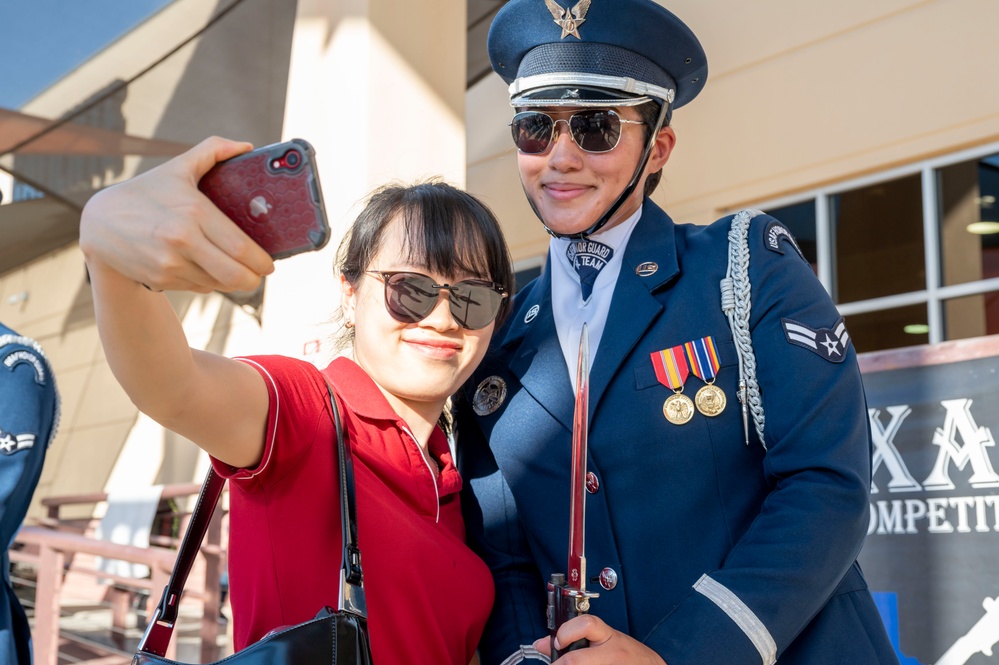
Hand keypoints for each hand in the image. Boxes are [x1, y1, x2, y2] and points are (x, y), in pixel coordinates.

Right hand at [80, 136, 274, 292]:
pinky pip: (199, 287)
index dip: (261, 261)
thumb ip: (212, 150)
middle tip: (259, 274)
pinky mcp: (161, 280)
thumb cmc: (145, 193)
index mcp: (193, 212)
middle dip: (254, 280)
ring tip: (234, 269)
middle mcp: (181, 240)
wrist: (98, 224)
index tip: (269, 263)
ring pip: (219, 285)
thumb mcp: (177, 167)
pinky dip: (209, 282)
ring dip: (232, 282)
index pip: (241, 247)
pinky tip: (206, 268)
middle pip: (235, 275)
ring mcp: (170, 264)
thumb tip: (246, 146)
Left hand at [534, 615, 666, 663]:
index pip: (586, 625)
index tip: (557, 642)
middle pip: (576, 660)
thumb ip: (573, 637)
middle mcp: (611, 654)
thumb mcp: (602, 639)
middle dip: (559, 664)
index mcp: (607, 636)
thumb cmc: (625, 654)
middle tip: (555, 664)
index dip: (566, 633)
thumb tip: (541, 644)